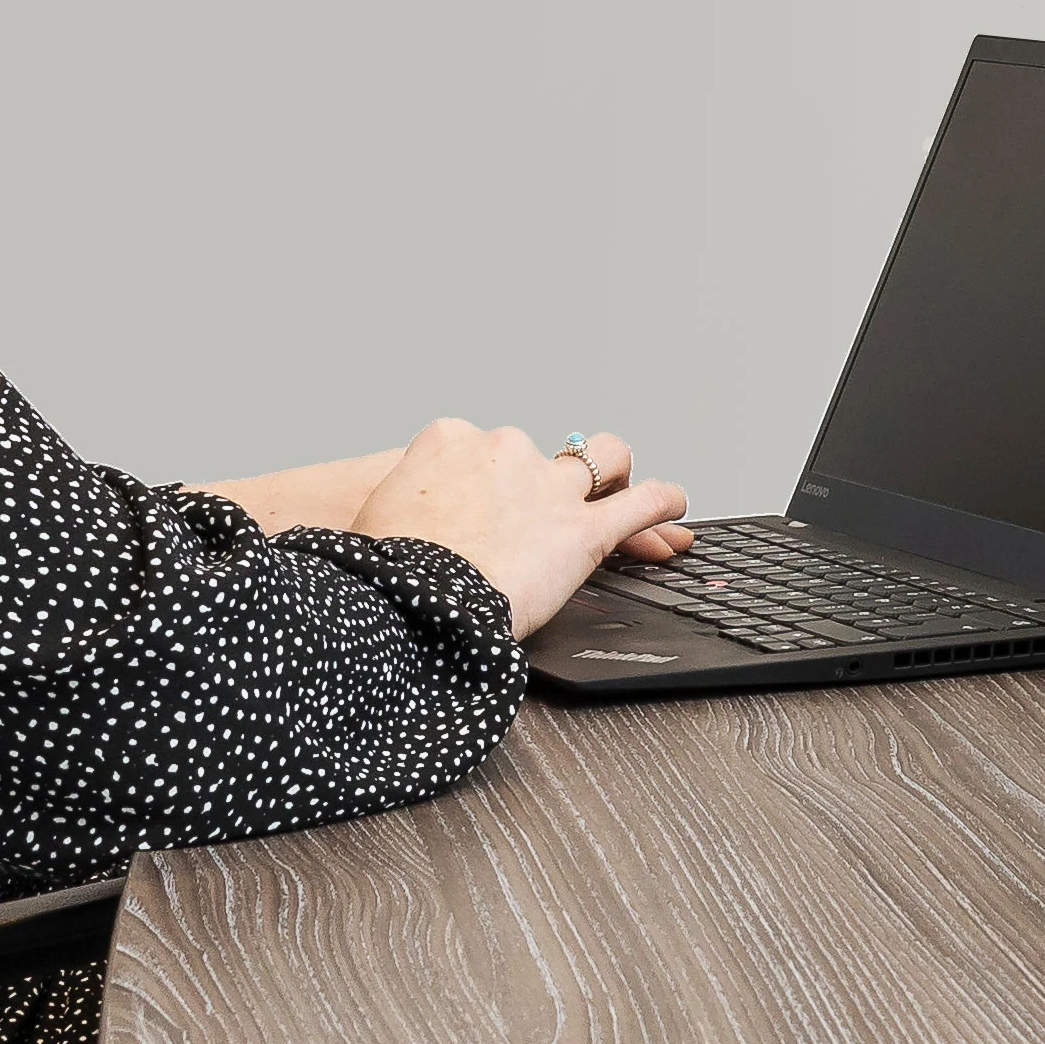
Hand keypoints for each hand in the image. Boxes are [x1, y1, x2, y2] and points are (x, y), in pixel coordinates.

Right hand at [352, 419, 697, 637]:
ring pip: (603, 458)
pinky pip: (641, 505)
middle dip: (547, 478)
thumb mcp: (370, 522)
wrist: (406, 602)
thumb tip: (385, 531)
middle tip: (544, 511)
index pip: (478, 446)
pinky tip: (673, 509)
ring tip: (620, 487)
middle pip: (540, 453)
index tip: (483, 504)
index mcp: (447, 441)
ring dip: (615, 471)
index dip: (489, 478)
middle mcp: (504, 449)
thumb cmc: (379, 573)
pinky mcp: (583, 531)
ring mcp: (548, 486)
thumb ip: (393, 509)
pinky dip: (662, 503)